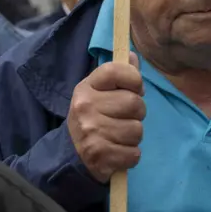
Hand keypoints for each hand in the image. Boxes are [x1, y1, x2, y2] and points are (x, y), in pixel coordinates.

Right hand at [67, 53, 145, 182]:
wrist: (72, 153)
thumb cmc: (93, 117)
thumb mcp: (99, 92)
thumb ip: (118, 74)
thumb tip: (132, 56)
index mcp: (86, 87)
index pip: (115, 70)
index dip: (133, 78)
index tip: (136, 88)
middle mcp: (85, 107)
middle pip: (134, 103)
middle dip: (137, 112)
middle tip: (126, 117)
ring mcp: (91, 132)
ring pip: (137, 130)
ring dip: (134, 136)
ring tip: (120, 136)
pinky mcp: (100, 156)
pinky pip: (134, 153)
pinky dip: (131, 155)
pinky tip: (118, 151)